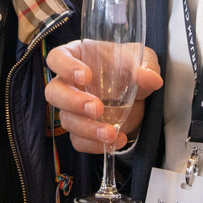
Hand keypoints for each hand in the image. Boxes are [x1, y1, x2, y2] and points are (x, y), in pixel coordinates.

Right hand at [45, 41, 161, 153]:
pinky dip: (94, 145)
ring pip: (66, 120)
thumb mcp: (143, 60)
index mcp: (78, 57)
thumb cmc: (132, 67)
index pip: (57, 58)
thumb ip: (146, 65)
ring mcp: (72, 108)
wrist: (139, 94)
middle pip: (53, 92)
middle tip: (98, 108)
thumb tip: (149, 77)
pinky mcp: (81, 129)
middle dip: (73, 102)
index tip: (86, 75)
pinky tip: (115, 141)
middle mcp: (69, 82)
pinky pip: (77, 140)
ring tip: (111, 133)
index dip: (65, 66)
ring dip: (87, 128)